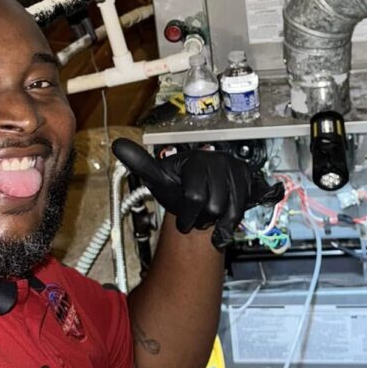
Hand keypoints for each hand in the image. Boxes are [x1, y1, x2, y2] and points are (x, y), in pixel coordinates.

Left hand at [111, 139, 283, 248]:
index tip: (184, 220)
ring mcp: (235, 168)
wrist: (199, 198)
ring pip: (231, 210)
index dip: (188, 215)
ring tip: (210, 216)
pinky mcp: (249, 178)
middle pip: (214, 206)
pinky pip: (244, 208)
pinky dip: (233, 223)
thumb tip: (117, 144)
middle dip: (204, 218)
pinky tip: (224, 223)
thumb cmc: (178, 188)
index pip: (194, 196)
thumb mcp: (158, 178)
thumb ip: (140, 163)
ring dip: (219, 222)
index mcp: (195, 159)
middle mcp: (218, 159)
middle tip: (198, 214)